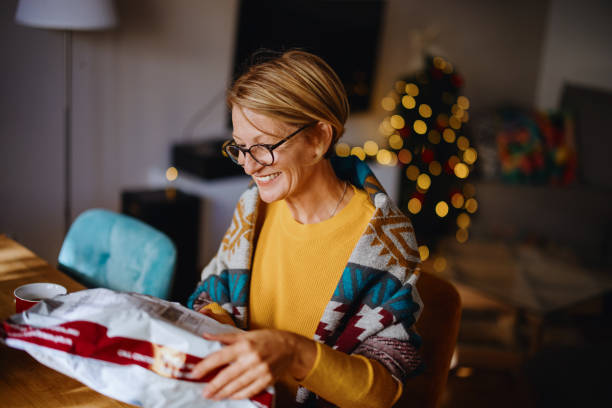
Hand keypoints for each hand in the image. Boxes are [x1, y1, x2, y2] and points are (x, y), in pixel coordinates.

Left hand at [191, 329, 315, 400]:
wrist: (291, 347)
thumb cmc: (267, 339)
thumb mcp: (247, 334)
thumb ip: (226, 337)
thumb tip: (207, 336)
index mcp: (244, 344)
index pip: (220, 356)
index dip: (205, 366)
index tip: (195, 373)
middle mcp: (251, 358)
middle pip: (227, 375)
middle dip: (214, 385)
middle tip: (204, 392)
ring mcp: (260, 370)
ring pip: (238, 385)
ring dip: (224, 392)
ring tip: (214, 396)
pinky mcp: (267, 379)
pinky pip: (250, 390)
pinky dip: (239, 395)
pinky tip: (231, 396)